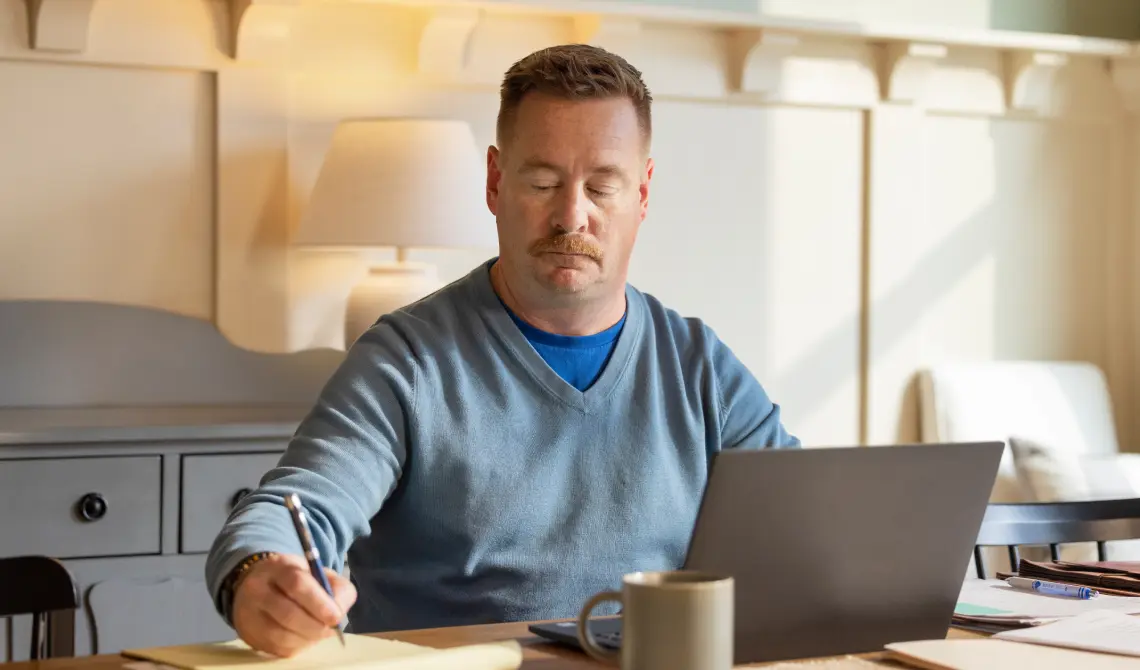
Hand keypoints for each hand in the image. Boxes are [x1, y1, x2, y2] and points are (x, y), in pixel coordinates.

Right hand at [231, 553, 356, 656]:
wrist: (256, 585)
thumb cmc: (295, 579)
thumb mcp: (317, 571)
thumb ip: (336, 587)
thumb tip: (339, 613)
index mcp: (278, 567)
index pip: (297, 584)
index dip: (319, 603)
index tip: (335, 616)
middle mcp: (257, 590)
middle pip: (288, 614)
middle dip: (316, 626)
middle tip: (331, 629)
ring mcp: (248, 614)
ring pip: (281, 635)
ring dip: (308, 638)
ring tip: (319, 632)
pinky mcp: (249, 635)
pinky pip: (277, 648)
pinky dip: (298, 646)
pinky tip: (304, 637)